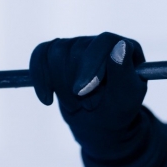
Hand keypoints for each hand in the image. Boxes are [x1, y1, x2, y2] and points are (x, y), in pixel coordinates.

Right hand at [30, 32, 146, 135]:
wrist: (98, 124)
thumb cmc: (117, 110)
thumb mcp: (126, 98)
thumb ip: (123, 73)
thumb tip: (120, 44)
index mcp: (126, 48)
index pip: (104, 42)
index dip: (90, 64)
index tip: (82, 91)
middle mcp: (102, 42)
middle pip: (77, 48)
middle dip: (75, 84)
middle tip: (87, 106)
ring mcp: (79, 45)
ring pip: (57, 52)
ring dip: (61, 86)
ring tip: (75, 104)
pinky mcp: (58, 53)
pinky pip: (40, 55)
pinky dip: (40, 78)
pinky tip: (47, 99)